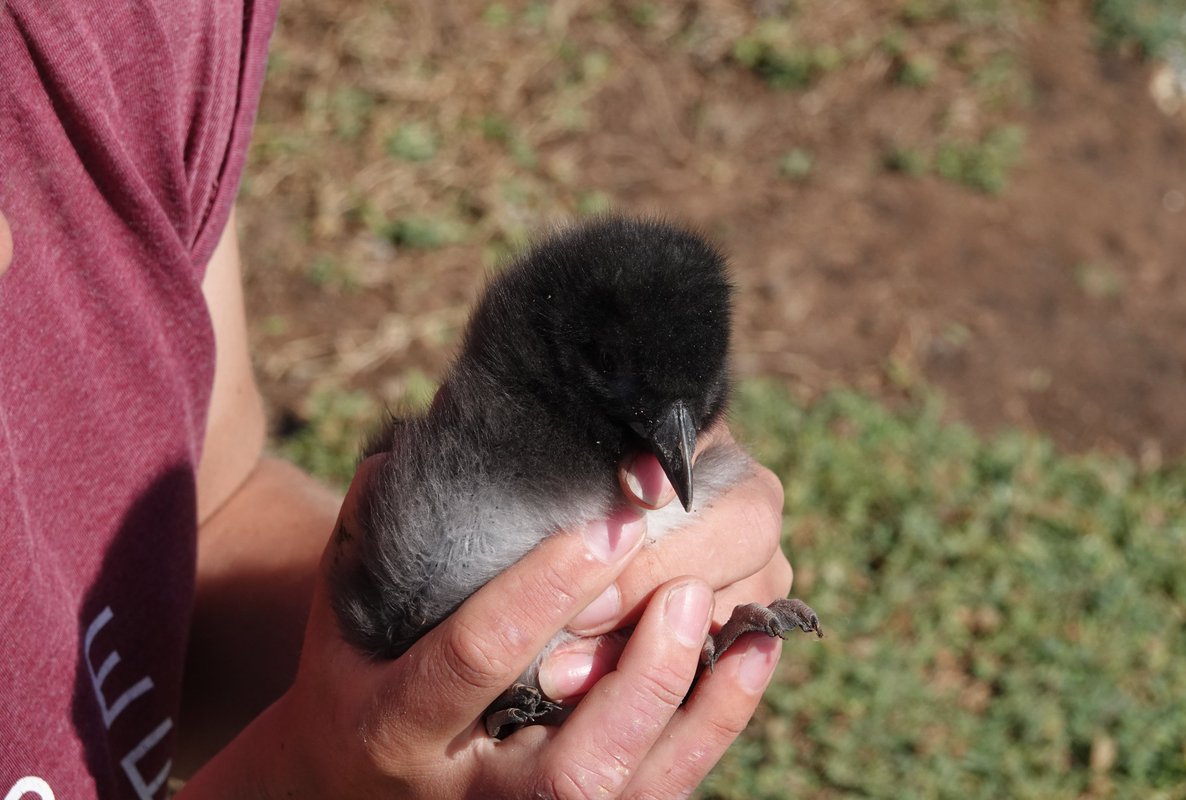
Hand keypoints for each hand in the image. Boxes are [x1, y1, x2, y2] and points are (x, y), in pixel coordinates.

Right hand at [180, 453, 783, 797]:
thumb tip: (409, 447)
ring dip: (696, 707)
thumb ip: (372, 529)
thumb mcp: (342, 609)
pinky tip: (754, 655)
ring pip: (629, 791)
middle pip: (574, 766)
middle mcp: (468, 795)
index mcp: (393, 726)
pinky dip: (715, 725)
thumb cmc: (354, 677)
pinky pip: (662, 792)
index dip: (546, 591)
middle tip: (684, 587)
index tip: (608, 523)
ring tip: (742, 623)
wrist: (347, 787)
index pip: (476, 660)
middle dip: (640, 676)